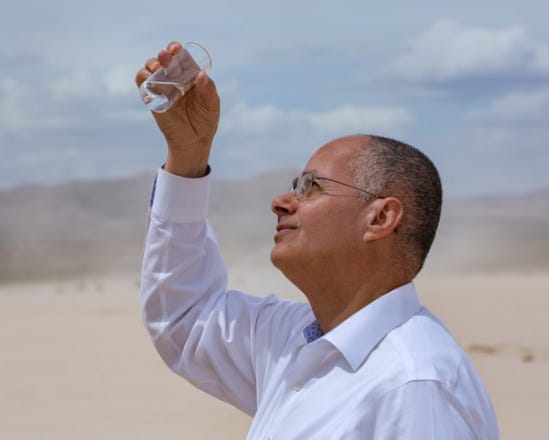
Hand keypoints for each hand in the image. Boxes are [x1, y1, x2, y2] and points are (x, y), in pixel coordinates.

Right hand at [135, 41, 219, 177]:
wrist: (195, 141)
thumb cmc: (206, 121)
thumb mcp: (212, 104)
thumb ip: (208, 89)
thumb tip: (201, 75)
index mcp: (189, 75)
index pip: (180, 57)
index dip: (176, 49)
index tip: (176, 49)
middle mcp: (174, 79)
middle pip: (163, 60)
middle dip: (163, 55)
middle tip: (166, 57)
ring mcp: (162, 88)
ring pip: (150, 69)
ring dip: (151, 64)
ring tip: (158, 68)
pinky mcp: (152, 100)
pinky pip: (143, 84)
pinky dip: (143, 78)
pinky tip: (151, 79)